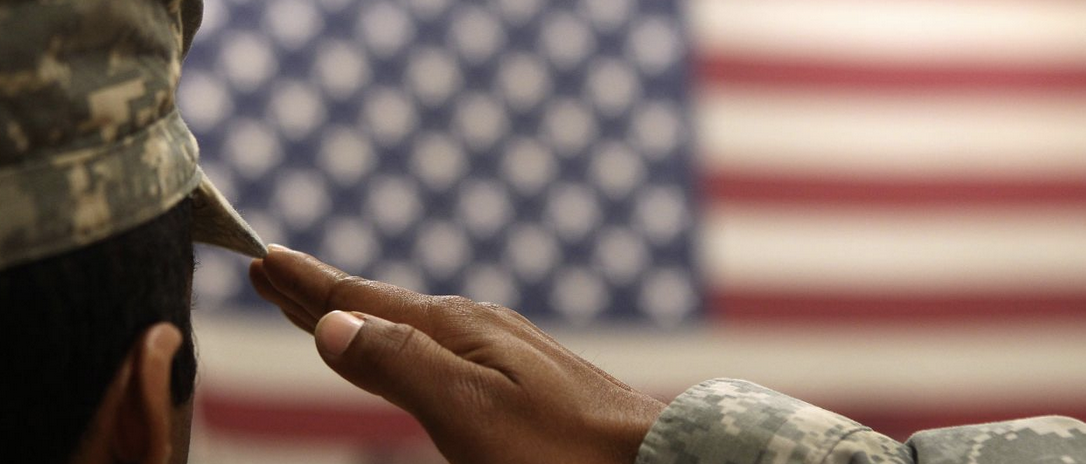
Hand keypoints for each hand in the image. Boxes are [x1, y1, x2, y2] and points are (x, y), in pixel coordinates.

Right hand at [249, 245, 665, 463]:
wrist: (648, 459)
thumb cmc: (561, 448)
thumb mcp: (469, 411)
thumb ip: (400, 365)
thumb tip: (333, 323)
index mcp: (454, 331)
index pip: (361, 302)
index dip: (308, 286)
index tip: (263, 259)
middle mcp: (473, 328)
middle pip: (379, 306)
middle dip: (323, 292)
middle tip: (274, 272)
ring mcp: (499, 348)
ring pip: (408, 324)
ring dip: (359, 314)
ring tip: (326, 306)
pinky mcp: (519, 372)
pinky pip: (439, 344)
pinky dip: (401, 338)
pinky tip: (409, 346)